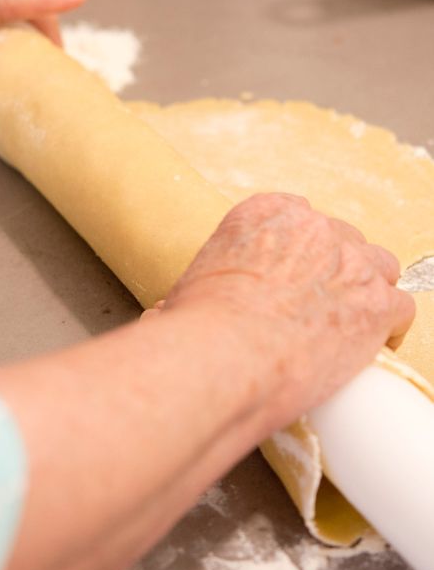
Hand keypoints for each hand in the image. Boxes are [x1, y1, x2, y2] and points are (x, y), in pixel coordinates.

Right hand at [161, 193, 414, 418]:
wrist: (222, 356)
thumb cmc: (194, 329)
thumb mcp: (185, 289)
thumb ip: (196, 289)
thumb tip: (168, 313)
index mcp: (264, 213)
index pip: (299, 217)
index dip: (302, 251)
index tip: (296, 275)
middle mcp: (312, 227)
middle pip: (342, 240)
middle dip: (335, 270)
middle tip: (319, 304)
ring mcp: (350, 262)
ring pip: (378, 267)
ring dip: (367, 290)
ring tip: (351, 321)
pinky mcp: (376, 306)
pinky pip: (400, 308)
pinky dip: (389, 328)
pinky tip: (374, 344)